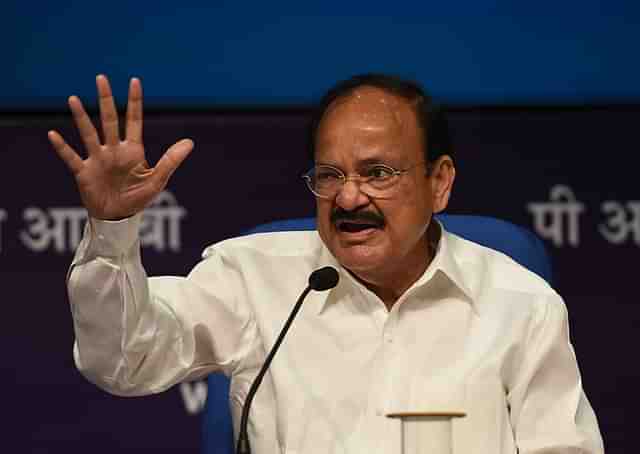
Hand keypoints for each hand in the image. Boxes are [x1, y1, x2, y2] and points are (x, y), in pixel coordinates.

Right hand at [48, 75, 193, 219]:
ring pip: (88, 133)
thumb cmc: (137, 198)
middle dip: (106, 99)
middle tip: (101, 78)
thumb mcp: (157, 180)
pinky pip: (71, 157)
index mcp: (132, 150)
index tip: (134, 81)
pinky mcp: (84, 172)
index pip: (133, 120)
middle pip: (109, 120)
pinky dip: (62, 147)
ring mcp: (98, 159)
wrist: (118, 217)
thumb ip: (171, 161)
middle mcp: (113, 150)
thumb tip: (190, 142)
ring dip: (81, 117)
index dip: (134, 102)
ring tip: (74, 99)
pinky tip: (53, 134)